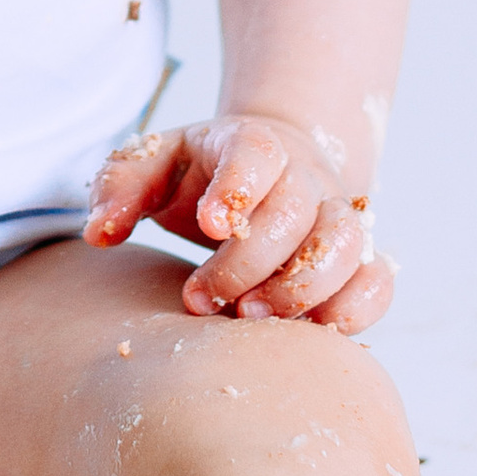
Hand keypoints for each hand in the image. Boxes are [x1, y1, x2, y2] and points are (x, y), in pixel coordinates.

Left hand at [84, 109, 392, 330]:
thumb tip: (99, 232)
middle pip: (298, 210)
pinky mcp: (357, 259)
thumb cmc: (198, 174)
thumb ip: (120, 188)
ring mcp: (337, 216)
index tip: (210, 225)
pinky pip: (377, 282)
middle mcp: (304, 176)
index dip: (239, 187)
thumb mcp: (153, 163)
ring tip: (248, 318)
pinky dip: (356, 308)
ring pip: (347, 246)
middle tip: (200, 298)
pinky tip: (312, 332)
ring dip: (302, 289)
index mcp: (251, 143)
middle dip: (250, 262)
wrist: (270, 169)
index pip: (257, 153)